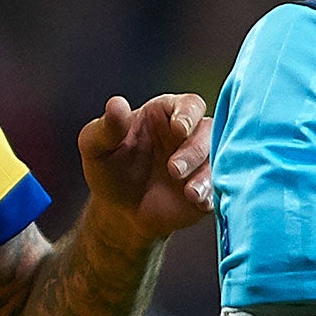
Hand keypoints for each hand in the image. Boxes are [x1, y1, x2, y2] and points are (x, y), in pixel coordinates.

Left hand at [78, 93, 212, 244]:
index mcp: (166, 114)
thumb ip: (107, 127)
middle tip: (173, 169)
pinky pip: (219, 186)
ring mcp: (201, 162)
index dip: (188, 114)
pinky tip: (197, 202)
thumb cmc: (109, 170)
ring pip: (219, 158)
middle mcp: (189, 135)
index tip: (179, 128)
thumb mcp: (96, 146)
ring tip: (189, 191)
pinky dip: (211, 193)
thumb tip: (116, 103)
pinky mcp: (207, 188)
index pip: (189, 104)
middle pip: (208, 130)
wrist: (119, 213)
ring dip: (206, 173)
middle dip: (194, 149)